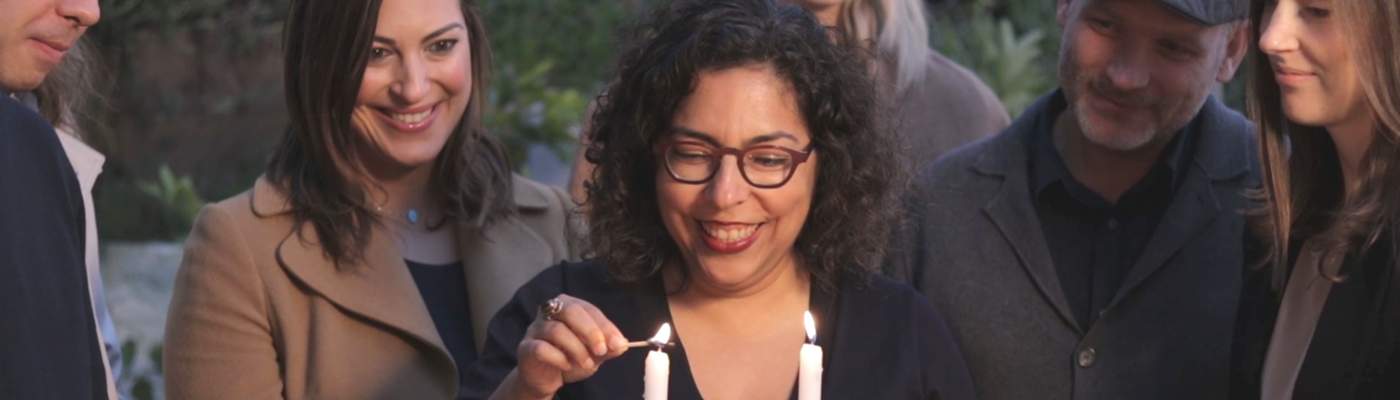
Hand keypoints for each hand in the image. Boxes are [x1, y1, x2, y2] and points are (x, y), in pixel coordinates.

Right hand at [512, 294, 627, 397]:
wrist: (544, 379)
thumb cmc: (569, 359)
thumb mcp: (593, 354)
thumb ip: (607, 348)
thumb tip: (622, 344)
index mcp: (568, 307)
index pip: (588, 309)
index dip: (605, 325)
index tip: (618, 343)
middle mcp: (548, 313)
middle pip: (570, 311)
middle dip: (590, 331)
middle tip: (602, 350)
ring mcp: (535, 329)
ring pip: (556, 330)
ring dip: (577, 349)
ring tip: (587, 364)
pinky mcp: (525, 347)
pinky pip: (541, 348)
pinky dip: (558, 358)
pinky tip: (566, 366)